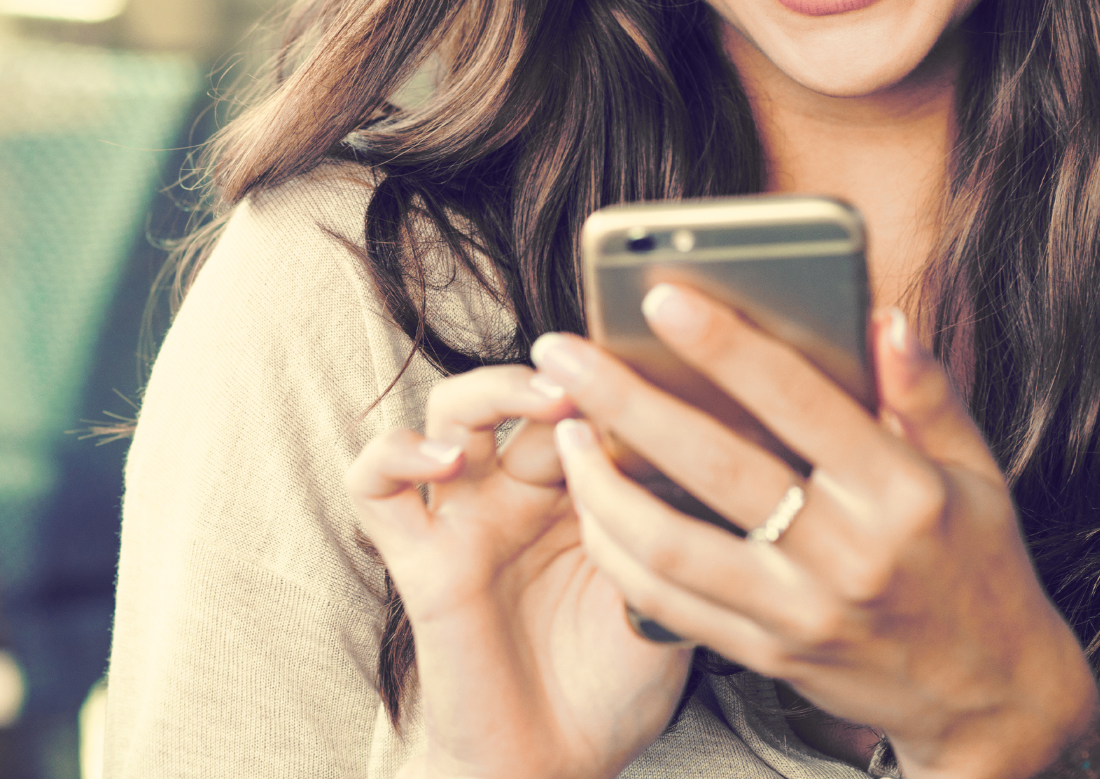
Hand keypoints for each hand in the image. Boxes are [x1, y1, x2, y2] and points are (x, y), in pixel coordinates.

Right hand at [346, 366, 692, 778]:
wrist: (562, 768)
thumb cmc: (620, 689)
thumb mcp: (675, 598)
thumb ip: (680, 534)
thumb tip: (724, 461)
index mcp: (590, 493)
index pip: (596, 404)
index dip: (620, 377)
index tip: (665, 362)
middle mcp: (526, 494)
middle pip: (526, 390)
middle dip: (566, 371)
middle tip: (604, 374)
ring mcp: (471, 520)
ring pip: (449, 410)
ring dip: (490, 389)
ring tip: (543, 400)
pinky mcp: (421, 559)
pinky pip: (374, 486)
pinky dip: (395, 455)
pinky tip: (442, 462)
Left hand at [532, 286, 1099, 778]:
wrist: (989, 696)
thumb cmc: (979, 567)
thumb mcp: (977, 472)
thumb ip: (924, 393)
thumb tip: (880, 316)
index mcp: (902, 492)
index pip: (801, 401)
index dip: (727, 344)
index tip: (662, 296)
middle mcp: (849, 553)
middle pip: (716, 465)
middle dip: (626, 402)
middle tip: (563, 352)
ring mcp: (803, 612)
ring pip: (673, 546)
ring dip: (602, 485)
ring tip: (562, 432)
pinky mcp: (770, 655)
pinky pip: (671, 604)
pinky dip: (619, 553)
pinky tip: (592, 508)